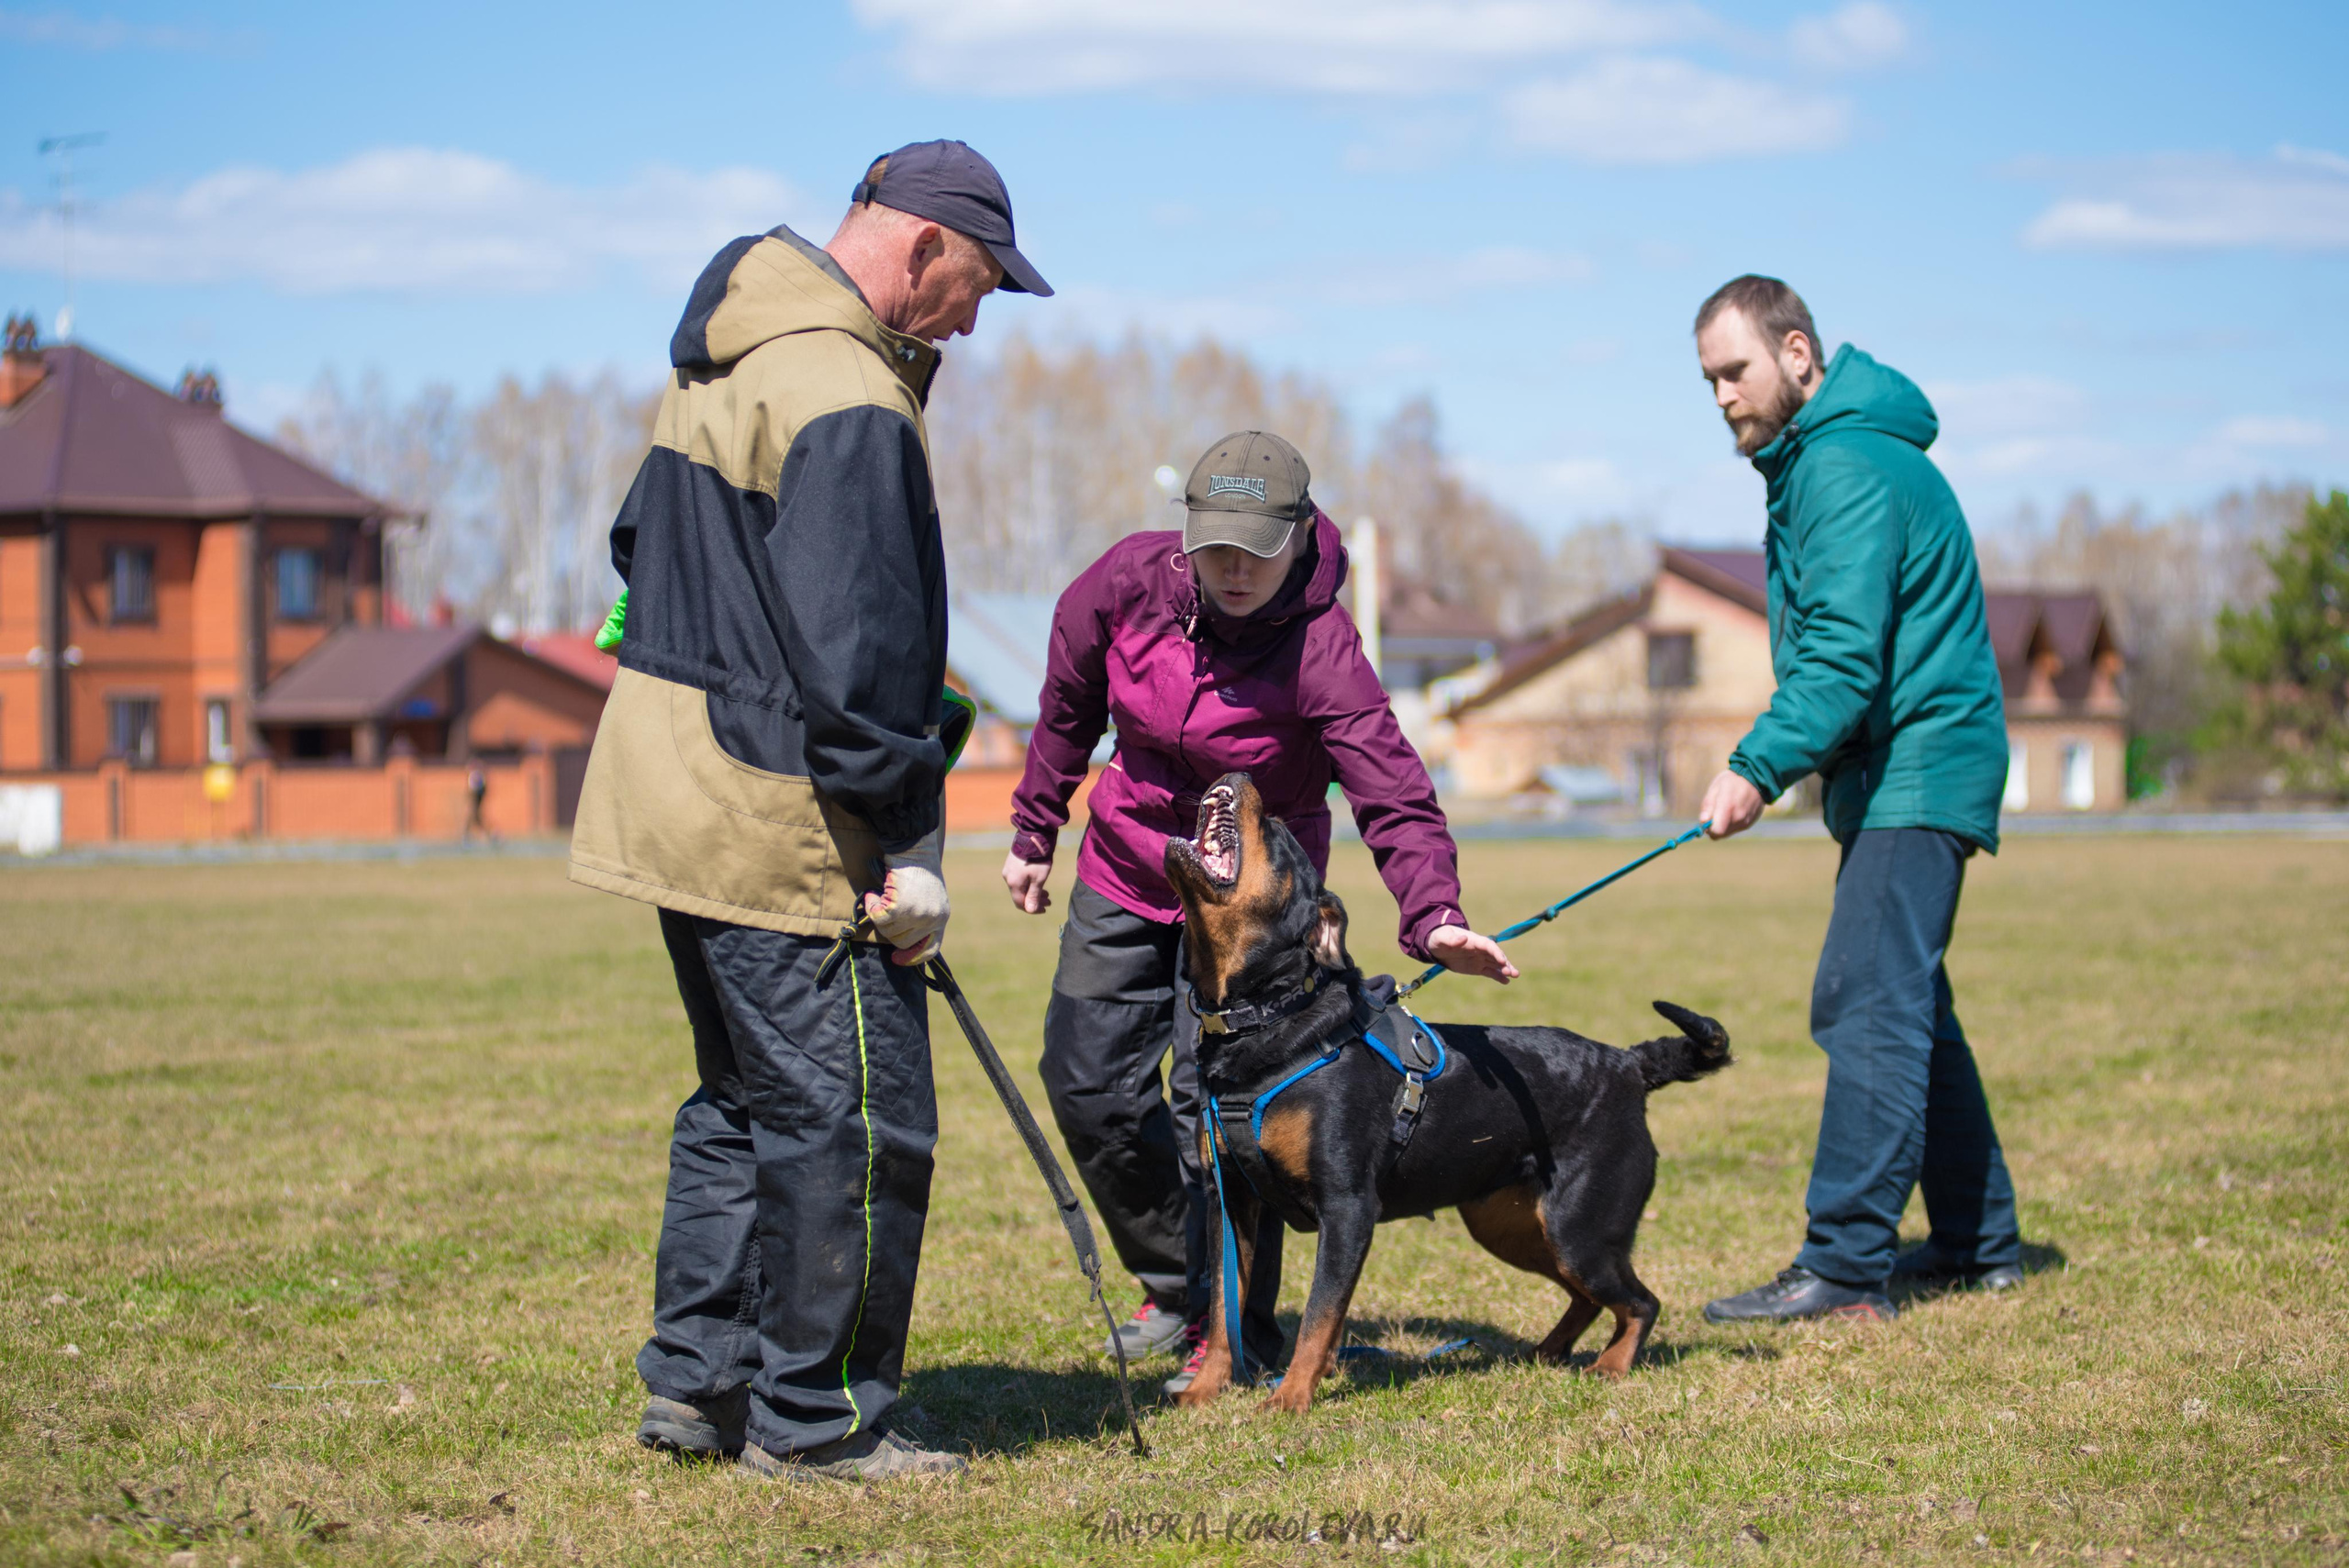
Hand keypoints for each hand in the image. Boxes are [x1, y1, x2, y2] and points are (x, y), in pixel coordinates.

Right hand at [864, 829, 948, 965]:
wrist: (913, 846)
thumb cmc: (918, 866)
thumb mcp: (928, 895)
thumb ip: (921, 915)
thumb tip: (901, 936)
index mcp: (942, 916)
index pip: (930, 949)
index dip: (912, 957)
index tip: (896, 959)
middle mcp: (933, 919)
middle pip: (902, 942)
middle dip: (889, 928)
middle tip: (884, 909)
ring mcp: (918, 915)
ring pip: (888, 931)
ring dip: (879, 914)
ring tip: (881, 894)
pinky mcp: (901, 908)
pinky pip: (878, 917)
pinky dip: (871, 905)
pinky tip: (874, 892)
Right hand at [1001, 851, 1052, 913]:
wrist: (1033, 836)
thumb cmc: (1038, 859)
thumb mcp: (1039, 879)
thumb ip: (1034, 895)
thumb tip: (1030, 910)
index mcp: (1013, 883)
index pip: (1020, 903)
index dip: (1032, 908)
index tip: (1045, 908)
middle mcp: (1007, 877)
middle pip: (1020, 895)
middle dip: (1035, 899)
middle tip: (1048, 900)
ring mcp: (1008, 869)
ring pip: (1020, 886)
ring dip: (1032, 891)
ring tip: (1046, 892)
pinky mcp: (1011, 862)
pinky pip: (1019, 878)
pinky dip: (1028, 882)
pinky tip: (1038, 880)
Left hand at [1426, 925, 1517, 983]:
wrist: (1437, 946)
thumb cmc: (1440, 938)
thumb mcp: (1443, 938)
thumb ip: (1453, 940)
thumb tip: (1464, 938)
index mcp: (1474, 940)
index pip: (1488, 945)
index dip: (1496, 952)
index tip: (1502, 961)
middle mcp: (1480, 949)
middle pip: (1496, 955)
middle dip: (1505, 963)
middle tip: (1513, 972)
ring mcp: (1480, 959)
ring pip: (1496, 964)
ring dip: (1506, 969)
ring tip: (1515, 976)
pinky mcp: (1478, 968)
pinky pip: (1490, 972)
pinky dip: (1498, 976)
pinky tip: (1506, 982)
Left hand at [1698, 769, 1766, 839]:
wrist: (1755, 778)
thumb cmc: (1732, 781)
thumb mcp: (1715, 787)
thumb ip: (1708, 805)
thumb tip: (1703, 821)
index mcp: (1728, 807)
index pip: (1716, 831)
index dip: (1708, 829)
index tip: (1707, 820)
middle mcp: (1738, 817)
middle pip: (1720, 834)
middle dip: (1714, 827)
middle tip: (1715, 813)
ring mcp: (1746, 821)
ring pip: (1728, 832)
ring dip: (1723, 825)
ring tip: (1726, 809)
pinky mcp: (1750, 823)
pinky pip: (1736, 829)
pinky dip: (1731, 823)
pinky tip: (1734, 810)